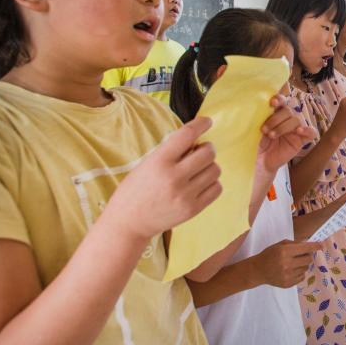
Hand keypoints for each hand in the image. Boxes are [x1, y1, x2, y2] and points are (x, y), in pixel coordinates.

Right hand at [104, 117, 220, 240]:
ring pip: (215, 170)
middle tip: (199, 151)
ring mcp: (185, 195)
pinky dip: (212, 183)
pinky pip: (217, 188)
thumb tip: (197, 140)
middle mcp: (174, 177)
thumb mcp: (147, 164)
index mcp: (159, 161)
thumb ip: (171, 152)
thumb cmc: (135, 190)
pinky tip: (200, 183)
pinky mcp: (193, 209)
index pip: (187, 135)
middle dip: (207, 148)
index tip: (207, 121)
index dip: (201, 124)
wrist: (128, 223)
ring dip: (209, 166)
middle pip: (208, 152)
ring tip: (197, 170)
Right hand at [251, 239, 322, 287]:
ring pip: (306, 268)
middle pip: (309, 259)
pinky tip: (290, 270)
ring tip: (293, 263)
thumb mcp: (280, 245)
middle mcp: (287, 264)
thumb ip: (295, 244)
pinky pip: (302, 277)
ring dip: (302, 264)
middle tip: (302, 255)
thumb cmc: (269, 254)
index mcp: (285, 252)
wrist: (258, 270)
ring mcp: (288, 275)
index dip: (315, 246)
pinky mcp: (288, 284)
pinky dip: (299, 272)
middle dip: (308, 256)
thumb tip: (310, 245)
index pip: (305, 249)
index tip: (322, 245)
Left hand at [257, 94, 317, 172]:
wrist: (259, 162)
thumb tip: (258, 105)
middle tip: (264, 130)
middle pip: (288, 110)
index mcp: (275, 113)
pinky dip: (307, 129)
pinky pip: (311, 132)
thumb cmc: (255, 144)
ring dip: (284, 127)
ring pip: (296, 120)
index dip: (279, 99)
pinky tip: (298, 131)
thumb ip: (258, 116)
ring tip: (272, 136)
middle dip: (275, 119)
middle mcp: (286, 119)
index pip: (281, 101)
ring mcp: (295, 129)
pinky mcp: (301, 140)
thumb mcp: (254, 129)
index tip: (272, 103)